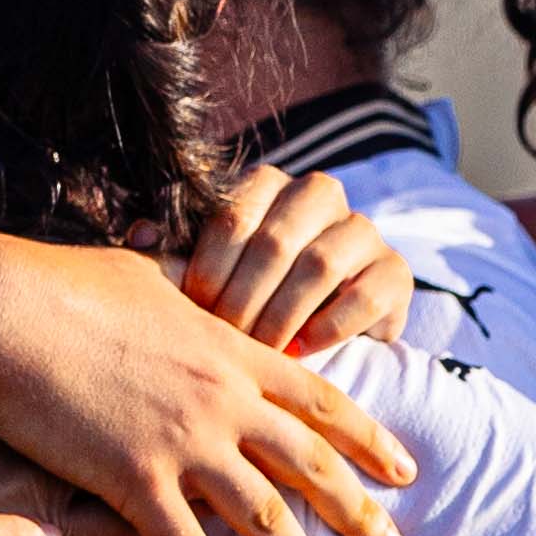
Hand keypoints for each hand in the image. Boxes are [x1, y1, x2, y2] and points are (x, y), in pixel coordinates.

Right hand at [0, 239, 410, 535]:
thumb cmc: (56, 282)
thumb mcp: (141, 273)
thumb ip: (181, 285)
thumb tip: (191, 265)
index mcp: (228, 348)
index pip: (320, 398)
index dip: (367, 438)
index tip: (403, 469)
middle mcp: (223, 398)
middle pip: (313, 463)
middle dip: (361, 514)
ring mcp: (183, 441)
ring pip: (266, 515)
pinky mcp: (132, 479)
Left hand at [171, 165, 415, 356]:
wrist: (319, 328)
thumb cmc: (248, 296)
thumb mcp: (208, 272)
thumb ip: (173, 252)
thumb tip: (139, 236)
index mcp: (267, 184)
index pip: (233, 214)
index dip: (210, 267)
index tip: (193, 311)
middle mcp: (318, 195)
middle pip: (276, 241)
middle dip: (245, 299)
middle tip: (226, 342)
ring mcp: (362, 231)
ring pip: (322, 264)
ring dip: (285, 315)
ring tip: (262, 351)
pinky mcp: (395, 271)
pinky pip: (366, 293)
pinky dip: (330, 326)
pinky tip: (303, 351)